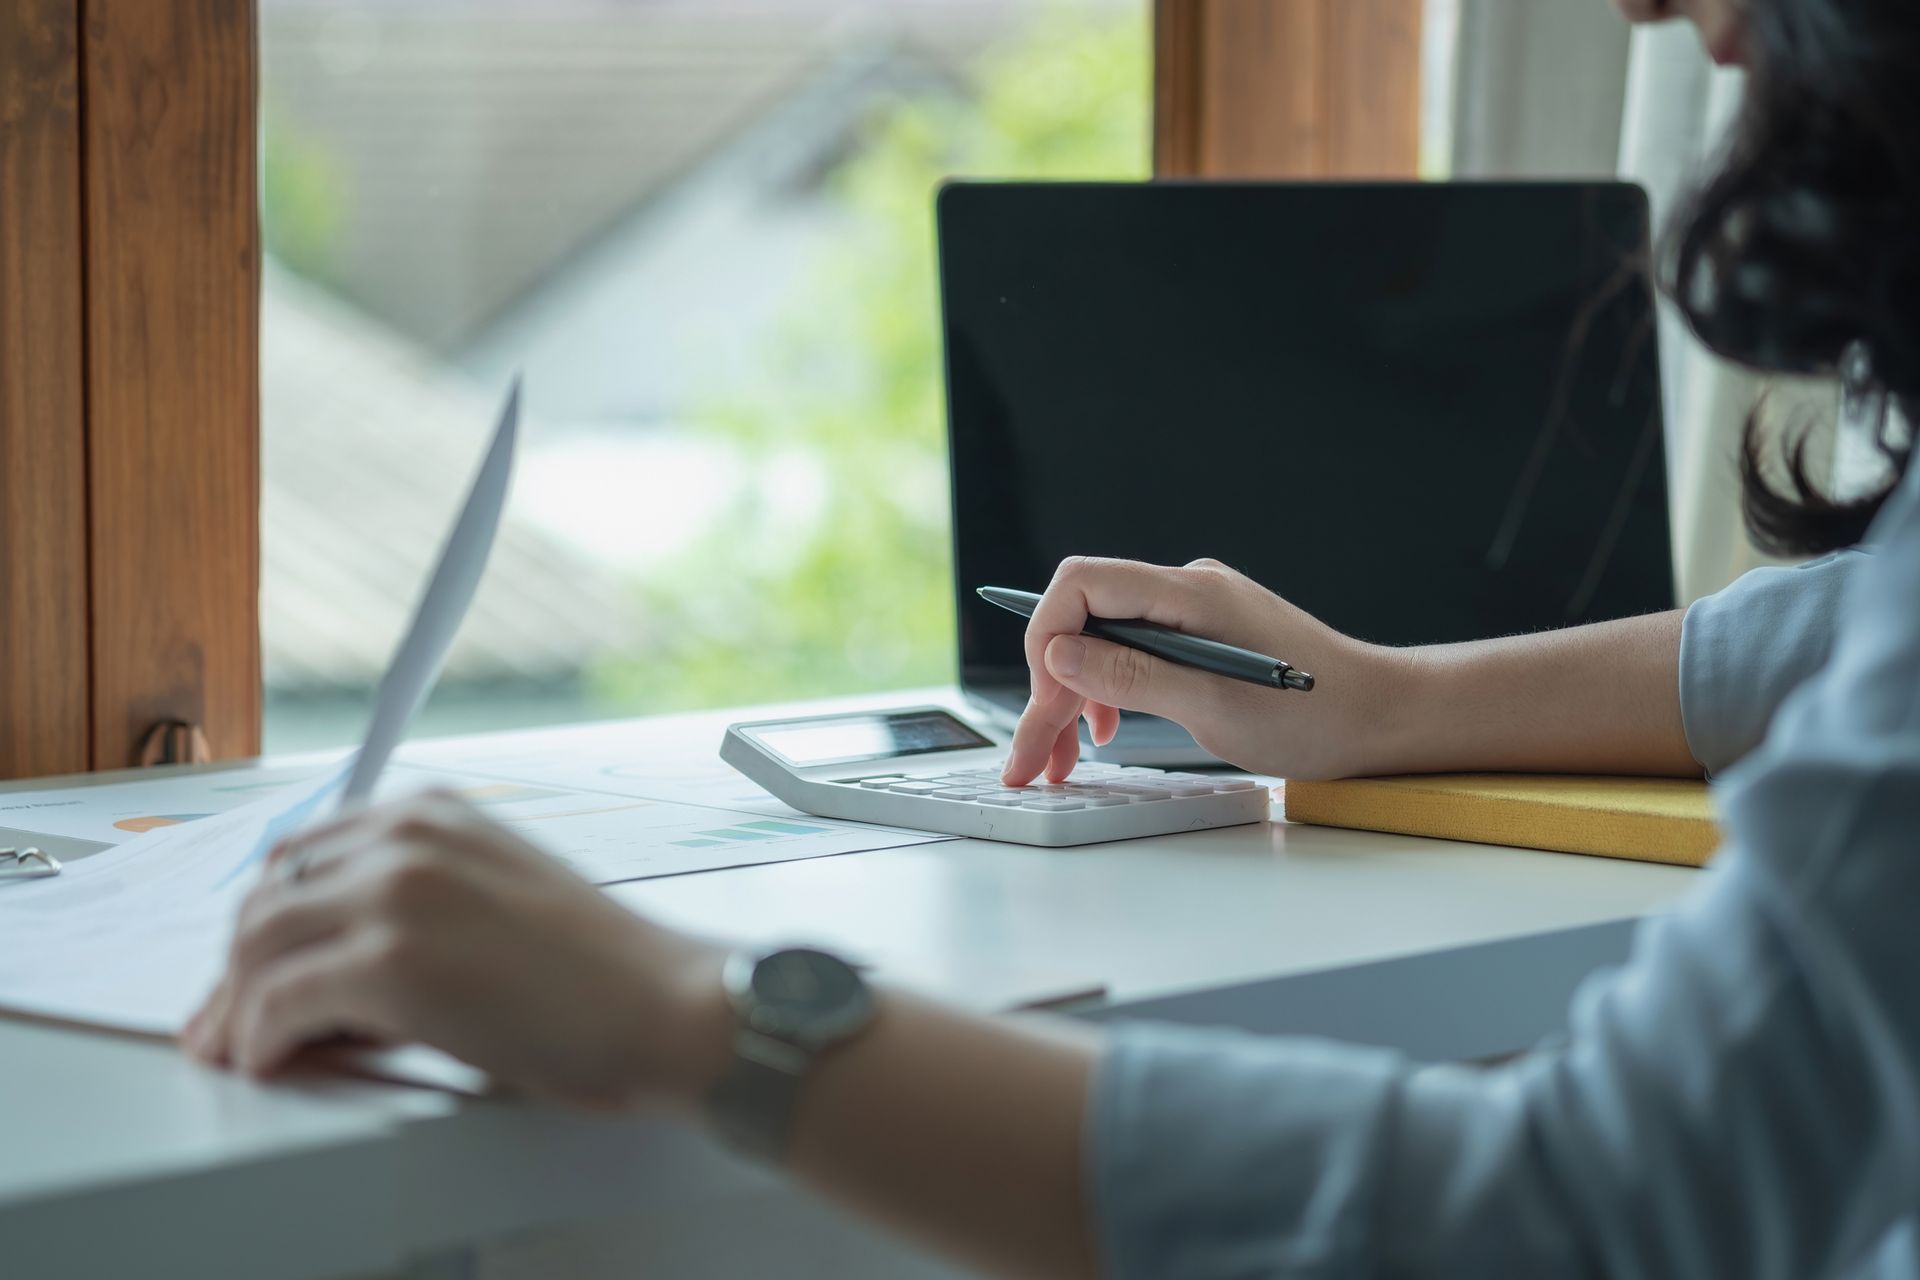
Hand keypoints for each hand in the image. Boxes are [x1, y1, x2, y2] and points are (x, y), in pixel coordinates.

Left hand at [182, 793, 733, 1108]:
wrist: (666, 1005)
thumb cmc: (603, 972)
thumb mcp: (500, 893)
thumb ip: (418, 899)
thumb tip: (332, 961)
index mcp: (432, 813)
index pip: (302, 855)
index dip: (265, 921)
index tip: (252, 969)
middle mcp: (405, 837)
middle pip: (266, 898)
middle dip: (236, 970)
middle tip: (229, 1024)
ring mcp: (394, 894)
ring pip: (256, 949)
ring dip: (237, 1010)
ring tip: (248, 1052)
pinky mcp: (388, 963)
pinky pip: (276, 1005)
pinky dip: (260, 1042)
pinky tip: (275, 1062)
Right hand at [1003, 557, 1404, 783]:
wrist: (1380, 716)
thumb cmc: (1314, 717)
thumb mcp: (1214, 708)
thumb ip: (1133, 676)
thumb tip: (1060, 654)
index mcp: (1190, 593)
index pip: (1082, 585)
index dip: (1044, 637)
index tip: (1040, 703)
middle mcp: (1187, 589)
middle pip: (1086, 619)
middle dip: (1051, 688)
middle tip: (1035, 759)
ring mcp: (1195, 610)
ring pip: (1104, 639)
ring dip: (1074, 695)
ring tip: (1067, 757)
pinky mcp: (1203, 634)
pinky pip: (1134, 650)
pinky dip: (1109, 689)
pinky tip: (1109, 728)